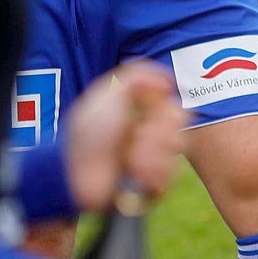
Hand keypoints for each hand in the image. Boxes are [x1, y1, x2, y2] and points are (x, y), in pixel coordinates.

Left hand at [62, 61, 185, 212]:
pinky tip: (133, 171)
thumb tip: (167, 81)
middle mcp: (155, 136)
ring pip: (177, 148)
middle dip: (159, 132)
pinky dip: (151, 171)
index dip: (166, 109)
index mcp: (147, 117)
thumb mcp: (107, 95)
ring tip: (131, 159)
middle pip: (181, 126)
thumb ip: (137, 76)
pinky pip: (171, 173)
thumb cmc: (87, 134)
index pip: (177, 108)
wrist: (76, 173)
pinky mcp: (155, 182)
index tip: (148, 111)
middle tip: (137, 137)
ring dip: (152, 152)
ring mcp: (156, 159)